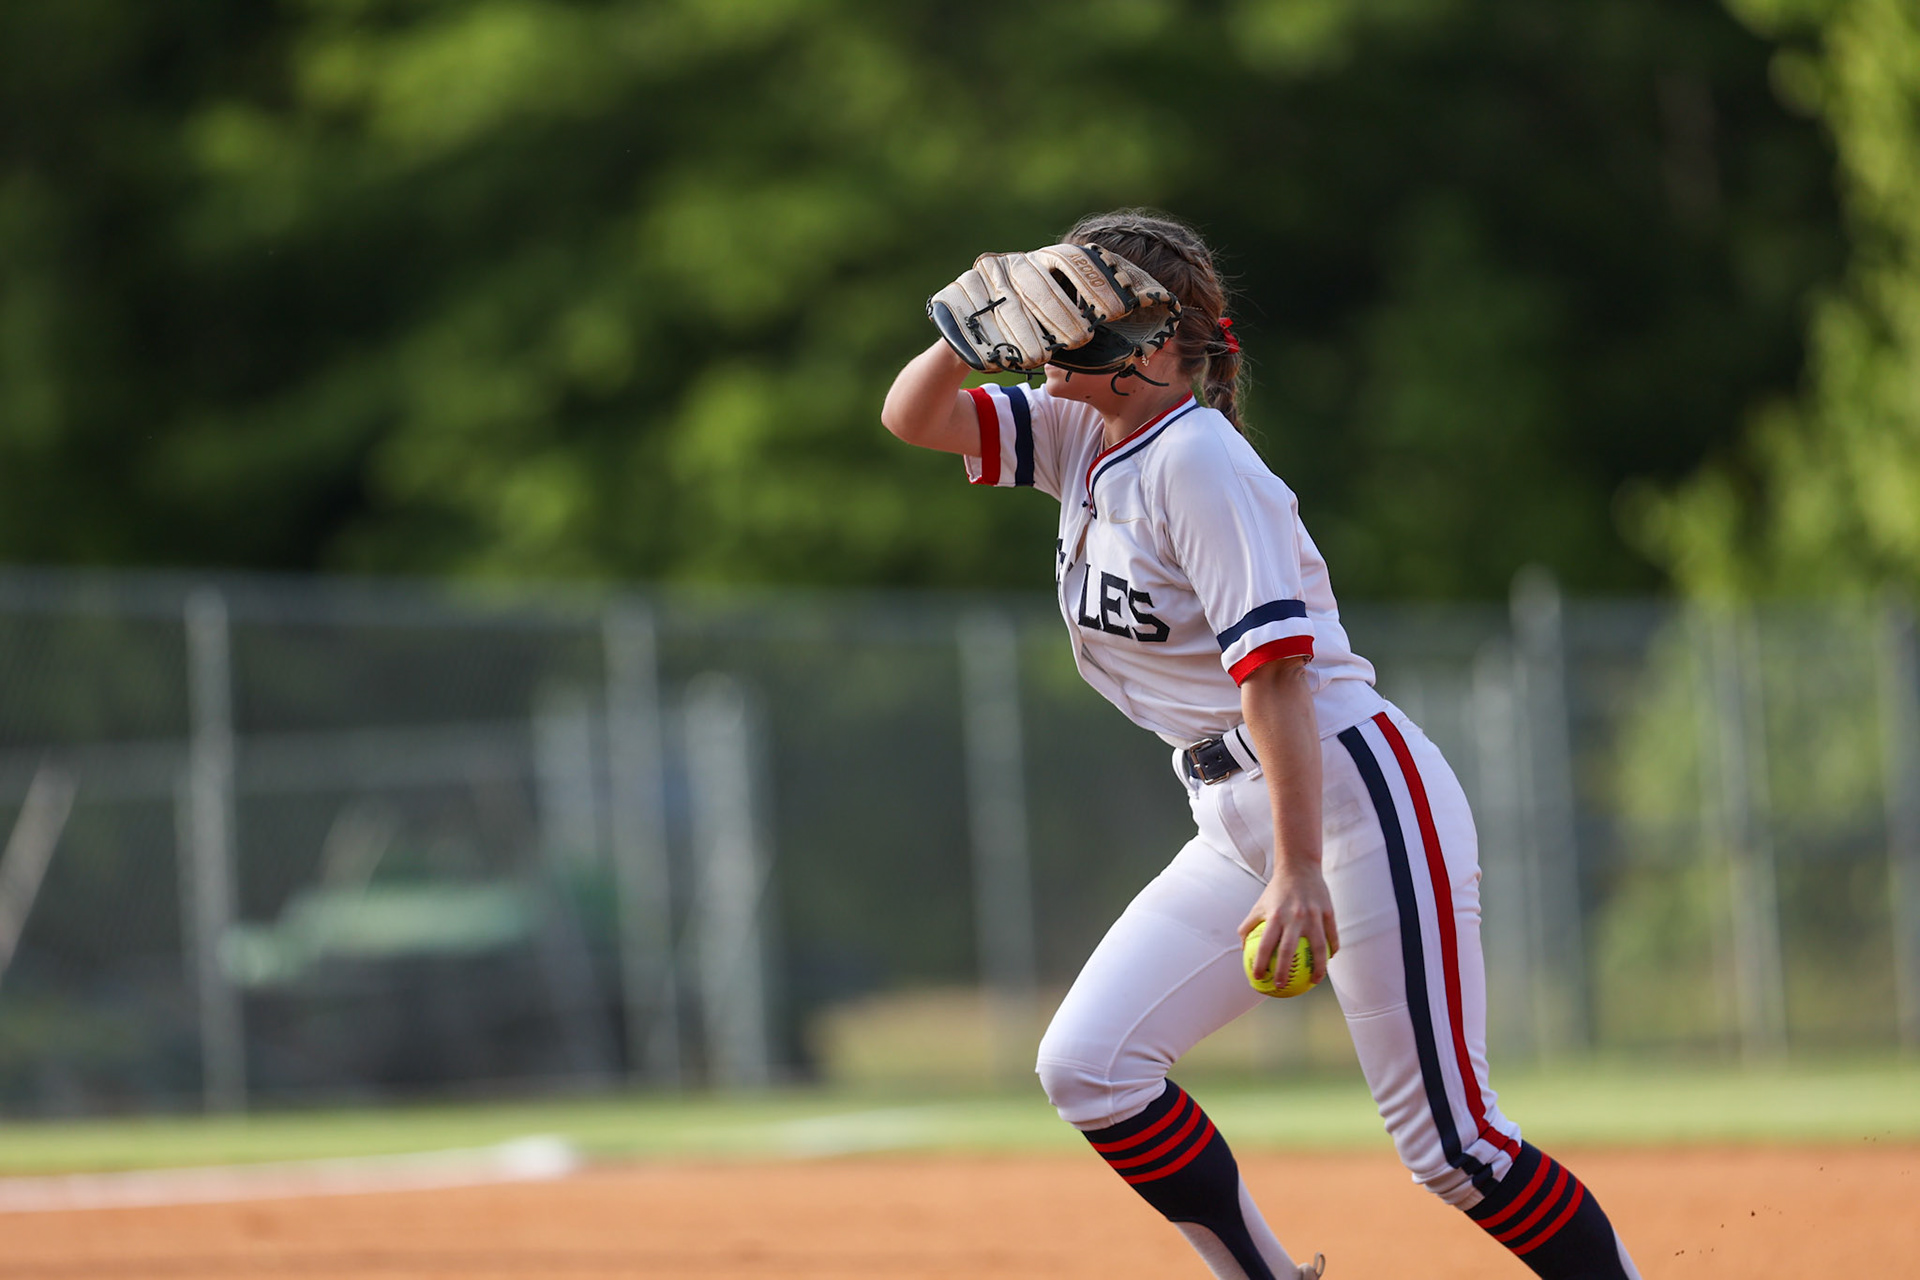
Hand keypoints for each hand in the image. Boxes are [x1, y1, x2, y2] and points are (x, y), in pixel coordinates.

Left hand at [1238, 863, 1338, 986]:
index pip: (1266, 945)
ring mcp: (1314, 915)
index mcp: (1276, 916)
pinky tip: (1329, 962)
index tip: (1257, 978)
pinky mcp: (1328, 912)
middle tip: (1281, 986)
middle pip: (1289, 950)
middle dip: (1284, 971)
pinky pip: (1332, 936)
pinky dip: (1332, 950)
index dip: (1260, 963)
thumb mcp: (1259, 905)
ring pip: (1318, 947)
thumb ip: (1248, 925)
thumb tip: (1242, 948)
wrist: (1300, 867)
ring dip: (1317, 968)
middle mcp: (1294, 917)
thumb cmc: (1277, 890)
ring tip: (1314, 982)